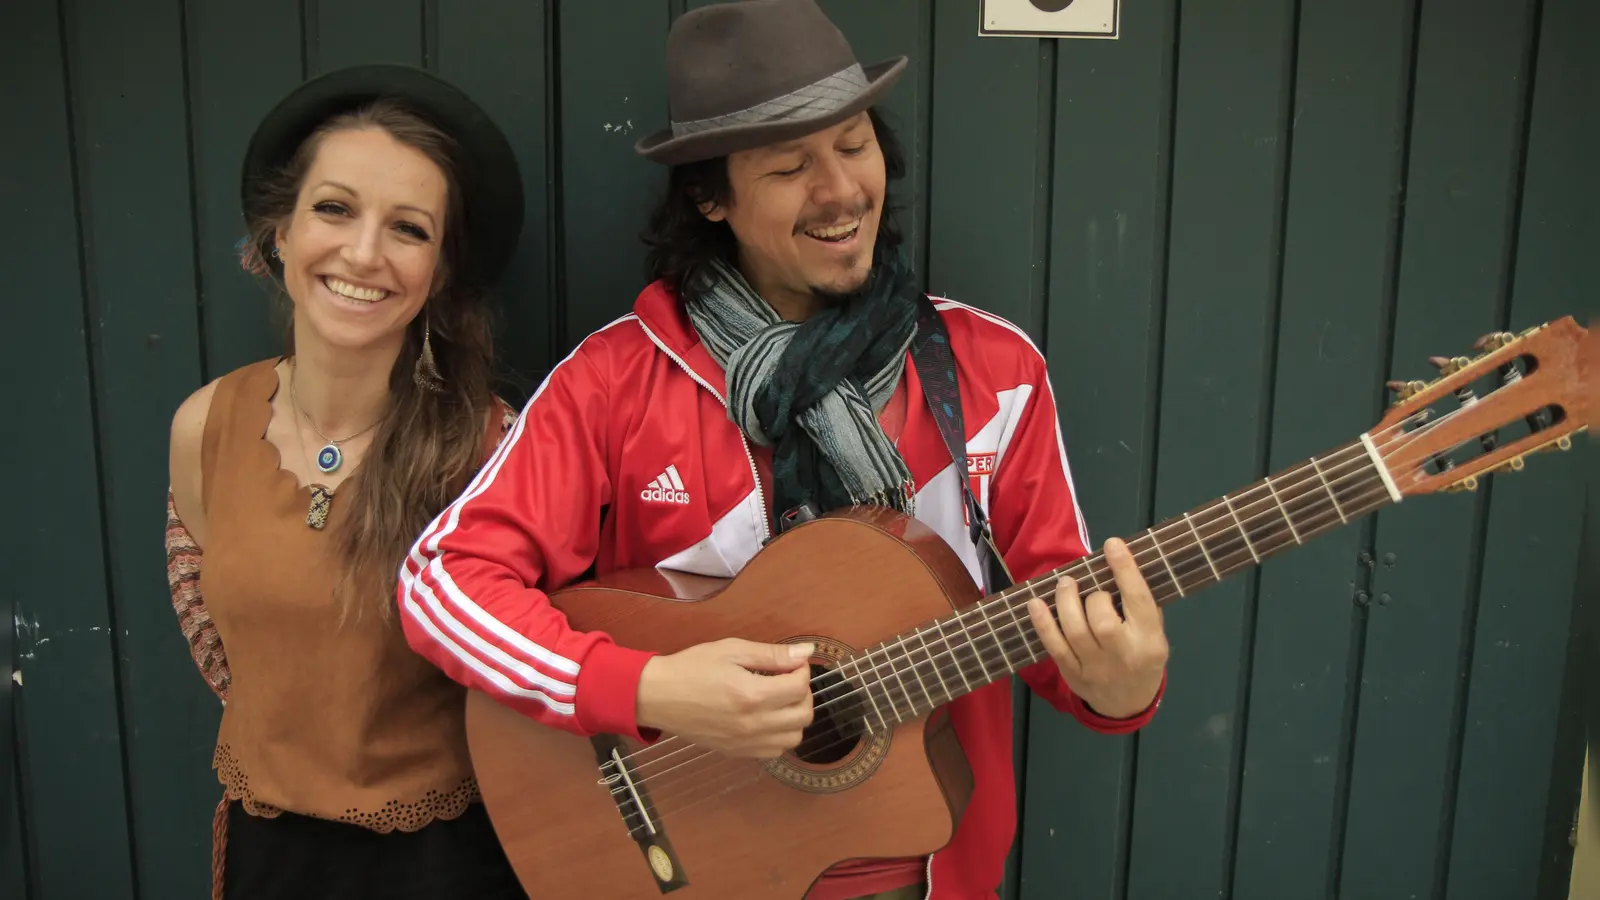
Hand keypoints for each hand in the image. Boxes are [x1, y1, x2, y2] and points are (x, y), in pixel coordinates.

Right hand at [635, 638, 814, 758]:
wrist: (658, 696)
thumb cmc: (692, 667)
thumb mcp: (731, 650)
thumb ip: (771, 654)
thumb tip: (806, 652)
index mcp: (752, 695)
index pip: (800, 687)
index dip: (802, 670)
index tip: (791, 662)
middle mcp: (753, 724)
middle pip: (803, 715)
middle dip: (803, 693)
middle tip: (788, 679)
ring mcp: (746, 743)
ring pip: (794, 738)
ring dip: (795, 717)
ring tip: (779, 700)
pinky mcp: (738, 753)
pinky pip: (775, 751)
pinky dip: (780, 735)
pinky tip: (767, 718)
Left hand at [1027, 537, 1168, 718]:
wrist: (1128, 704)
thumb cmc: (1142, 657)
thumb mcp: (1155, 634)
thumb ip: (1141, 606)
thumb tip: (1119, 566)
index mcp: (1150, 641)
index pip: (1139, 601)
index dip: (1125, 570)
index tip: (1112, 545)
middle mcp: (1123, 655)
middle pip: (1103, 621)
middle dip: (1094, 596)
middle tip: (1089, 588)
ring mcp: (1096, 668)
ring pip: (1076, 632)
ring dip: (1065, 602)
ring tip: (1064, 583)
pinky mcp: (1073, 675)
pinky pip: (1054, 647)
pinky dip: (1042, 624)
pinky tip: (1035, 603)